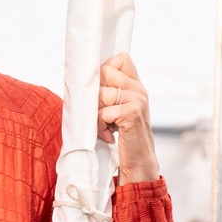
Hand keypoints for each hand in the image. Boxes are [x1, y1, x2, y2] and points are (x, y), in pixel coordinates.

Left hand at [97, 53, 160, 184]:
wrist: (138, 163)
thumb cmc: (122, 137)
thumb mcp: (116, 111)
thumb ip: (108, 92)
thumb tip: (83, 78)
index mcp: (136, 86)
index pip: (121, 59)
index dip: (105, 69)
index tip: (100, 89)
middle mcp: (138, 89)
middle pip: (105, 71)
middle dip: (95, 93)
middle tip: (102, 113)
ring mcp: (137, 99)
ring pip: (99, 93)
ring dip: (95, 114)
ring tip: (105, 127)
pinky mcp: (131, 112)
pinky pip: (102, 112)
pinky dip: (99, 126)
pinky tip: (109, 135)